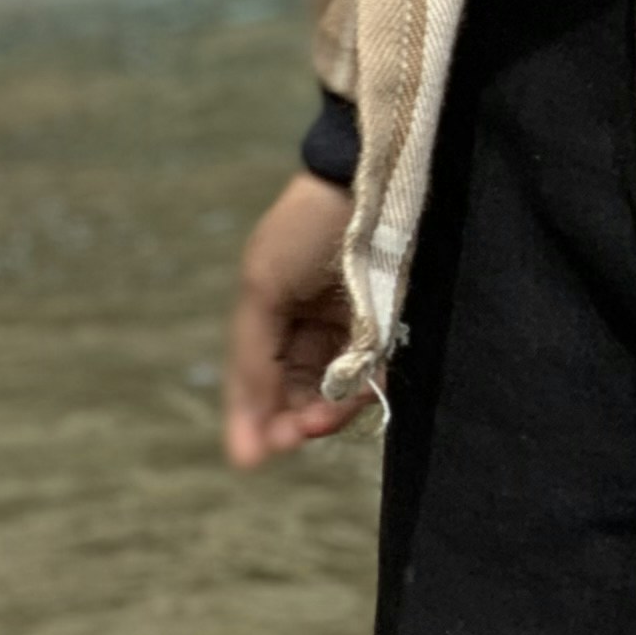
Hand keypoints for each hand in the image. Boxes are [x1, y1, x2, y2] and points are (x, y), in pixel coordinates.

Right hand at [224, 169, 367, 467]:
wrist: (368, 175)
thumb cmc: (306, 226)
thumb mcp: (263, 286)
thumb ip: (254, 356)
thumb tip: (247, 438)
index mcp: (272, 314)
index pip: (259, 382)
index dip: (256, 420)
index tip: (255, 458)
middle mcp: (309, 324)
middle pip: (297, 393)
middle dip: (296, 421)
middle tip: (300, 434)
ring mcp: (350, 323)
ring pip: (334, 389)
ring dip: (329, 412)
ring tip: (328, 417)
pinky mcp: (388, 320)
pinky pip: (372, 371)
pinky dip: (362, 389)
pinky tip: (358, 395)